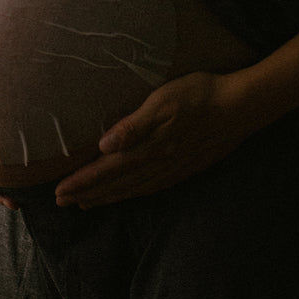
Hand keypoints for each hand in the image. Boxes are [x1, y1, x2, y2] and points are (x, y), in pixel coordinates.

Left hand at [53, 70, 251, 208]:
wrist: (239, 107)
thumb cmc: (198, 95)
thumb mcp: (163, 101)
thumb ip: (133, 126)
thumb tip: (103, 146)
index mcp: (147, 147)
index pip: (106, 170)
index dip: (82, 182)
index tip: (58, 193)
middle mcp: (157, 163)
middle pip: (116, 184)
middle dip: (88, 193)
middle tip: (63, 203)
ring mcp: (172, 168)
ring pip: (133, 188)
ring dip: (108, 197)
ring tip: (87, 203)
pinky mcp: (185, 167)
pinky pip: (152, 187)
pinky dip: (134, 193)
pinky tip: (131, 193)